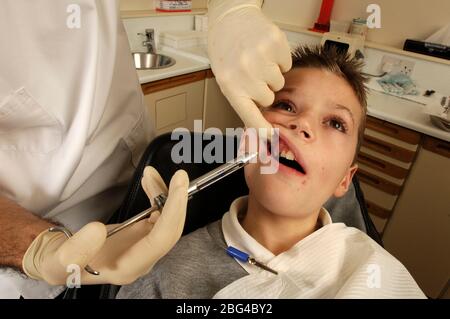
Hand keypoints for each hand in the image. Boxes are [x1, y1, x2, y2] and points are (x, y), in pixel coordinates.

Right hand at [22, 167, 188, 285]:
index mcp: (128, 268)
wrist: (61, 259)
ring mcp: (145, 246)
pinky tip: (149, 182)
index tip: (178, 187)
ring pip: (166, 220)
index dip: (173, 213)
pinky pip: (158, 214)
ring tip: (150, 173)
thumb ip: (74, 251)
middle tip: (178, 175)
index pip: (161, 240)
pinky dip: (156, 196)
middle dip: (176, 201)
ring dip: (164, 195)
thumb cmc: (61, 263)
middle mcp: (143, 259)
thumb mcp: (58, 262)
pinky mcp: (142, 235)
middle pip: (171, 230)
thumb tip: (97, 230)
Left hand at [208, 0, 291, 136]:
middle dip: (264, 89)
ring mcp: (261, 58)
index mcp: (230, 85)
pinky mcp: (276, 44)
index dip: (262, 129)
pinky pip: (287, 65)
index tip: (270, 138)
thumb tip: (257, 125)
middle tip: (252, 74)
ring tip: (257, 61)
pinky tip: (265, 52)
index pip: (250, 116)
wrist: (230, 19)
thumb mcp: (226, 78)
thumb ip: (242, 99)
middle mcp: (245, 73)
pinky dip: (279, 60)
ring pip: (279, 82)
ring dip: (271, 74)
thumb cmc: (226, 49)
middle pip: (269, 98)